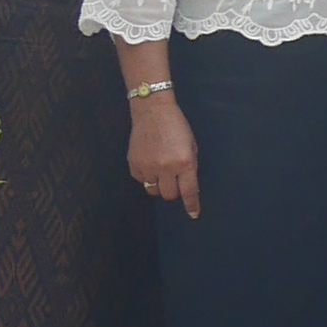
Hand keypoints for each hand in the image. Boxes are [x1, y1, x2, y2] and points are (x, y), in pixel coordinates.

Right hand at [127, 91, 200, 216]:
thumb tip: (187, 187)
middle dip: (173, 191)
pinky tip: (150, 162)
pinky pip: (141, 181)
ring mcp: (148, 166)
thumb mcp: (191, 146)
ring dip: (159, 185)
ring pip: (154, 191)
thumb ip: (189, 167)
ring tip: (161, 170)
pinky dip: (146, 177)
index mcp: (184, 162)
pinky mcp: (134, 164)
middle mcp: (166, 167)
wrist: (153, 112)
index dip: (192, 205)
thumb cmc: (176, 127)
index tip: (193, 215)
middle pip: (169, 195)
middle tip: (174, 180)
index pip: (189, 191)